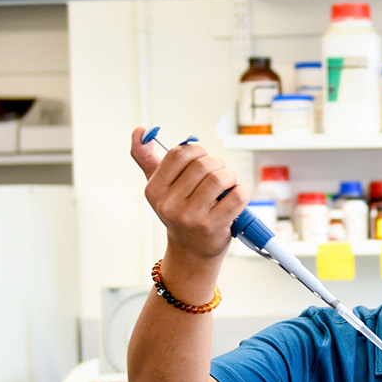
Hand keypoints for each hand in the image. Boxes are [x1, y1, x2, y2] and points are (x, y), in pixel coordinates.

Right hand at [129, 126, 247, 262]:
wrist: (191, 250)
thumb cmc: (179, 212)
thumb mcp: (159, 187)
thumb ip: (146, 158)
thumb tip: (140, 131)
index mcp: (154, 190)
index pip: (179, 154)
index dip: (196, 150)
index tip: (201, 158)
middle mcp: (169, 205)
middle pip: (202, 165)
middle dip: (216, 164)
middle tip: (218, 173)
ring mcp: (191, 217)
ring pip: (220, 178)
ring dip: (230, 177)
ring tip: (227, 185)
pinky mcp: (213, 226)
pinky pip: (237, 196)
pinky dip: (242, 191)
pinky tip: (236, 196)